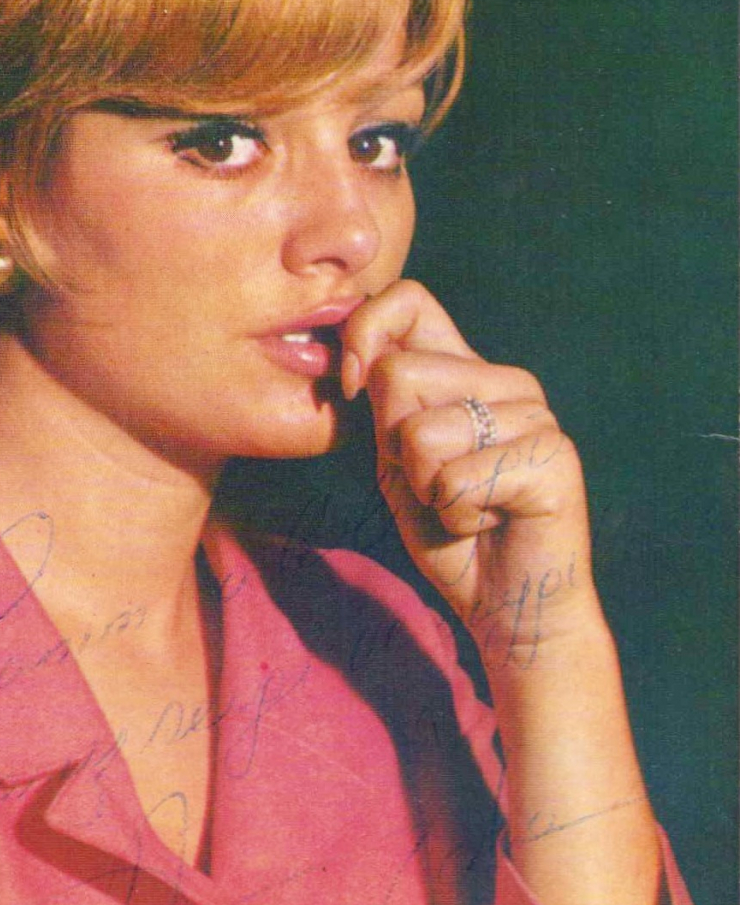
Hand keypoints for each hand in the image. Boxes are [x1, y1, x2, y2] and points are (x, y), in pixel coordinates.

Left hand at [341, 279, 602, 670]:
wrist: (509, 605)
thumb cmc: (449, 532)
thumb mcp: (396, 459)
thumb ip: (382, 402)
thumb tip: (360, 356)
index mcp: (467, 369)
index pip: (409, 299)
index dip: (363, 332)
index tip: (351, 388)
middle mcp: (506, 381)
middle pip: (397, 374)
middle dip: (393, 446)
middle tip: (434, 484)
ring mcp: (536, 415)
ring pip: (420, 433)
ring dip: (424, 488)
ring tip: (463, 505)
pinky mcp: (553, 458)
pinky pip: (455, 480)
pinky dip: (455, 517)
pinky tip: (489, 523)